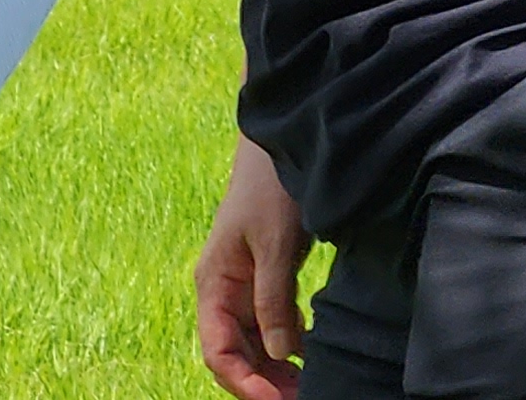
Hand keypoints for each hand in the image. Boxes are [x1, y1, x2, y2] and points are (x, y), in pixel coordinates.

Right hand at [197, 135, 311, 399]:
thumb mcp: (275, 246)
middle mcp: (223, 291)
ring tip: (311, 385)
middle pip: (234, 355)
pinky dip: (288, 347)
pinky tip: (311, 353)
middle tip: (306, 398)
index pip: (217, 351)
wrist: (280, 150)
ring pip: (253, 345)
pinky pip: (269, 327)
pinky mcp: (263, 281)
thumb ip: (273, 301)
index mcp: (214, 284)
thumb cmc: (270, 192)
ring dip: (277, 370)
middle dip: (265, 384)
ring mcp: (242, 287)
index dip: (244, 384)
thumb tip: (281, 355)